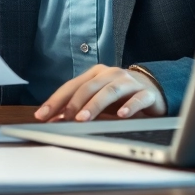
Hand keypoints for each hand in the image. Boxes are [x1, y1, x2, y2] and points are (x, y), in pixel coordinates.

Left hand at [34, 65, 165, 122]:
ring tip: (84, 118)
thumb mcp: (97, 99)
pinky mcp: (146, 93)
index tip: (42, 115)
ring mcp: (128, 82)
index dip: (56, 100)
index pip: (71, 86)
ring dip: (95, 105)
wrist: (152, 88)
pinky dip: (129, 107)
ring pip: (109, 91)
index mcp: (95, 74)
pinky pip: (137, 99)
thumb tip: (54, 120)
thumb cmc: (120, 95)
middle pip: (89, 87)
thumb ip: (77, 107)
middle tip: (65, 118)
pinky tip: (122, 115)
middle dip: (74, 103)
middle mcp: (110, 74)